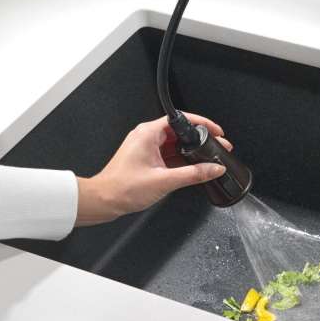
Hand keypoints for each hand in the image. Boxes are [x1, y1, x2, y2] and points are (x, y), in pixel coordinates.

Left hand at [75, 113, 232, 225]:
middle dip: (200, 139)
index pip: (182, 120)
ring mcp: (146, 147)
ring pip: (176, 144)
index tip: (216, 131)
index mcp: (149, 133)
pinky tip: (192, 168)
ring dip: (191, 151)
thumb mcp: (164, 181)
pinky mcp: (147, 158)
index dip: (202, 124)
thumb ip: (193, 174)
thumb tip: (213, 168)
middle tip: (216, 145)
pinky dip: (182, 159)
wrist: (103, 201)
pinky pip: (170, 154)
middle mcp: (147, 136)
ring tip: (206, 158)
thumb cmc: (122, 188)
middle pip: (181, 132)